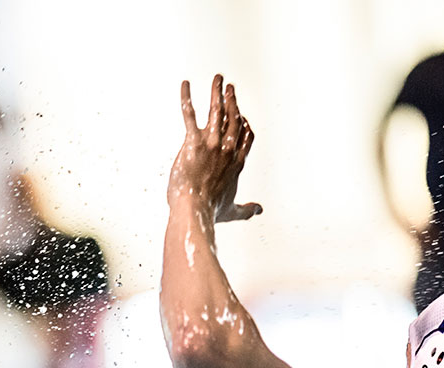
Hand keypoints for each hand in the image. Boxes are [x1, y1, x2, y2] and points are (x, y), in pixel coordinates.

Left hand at [169, 74, 261, 222]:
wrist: (194, 209)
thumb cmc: (211, 212)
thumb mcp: (232, 211)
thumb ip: (246, 209)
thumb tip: (258, 211)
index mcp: (236, 162)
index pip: (245, 136)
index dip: (244, 124)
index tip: (243, 116)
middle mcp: (227, 149)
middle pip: (234, 118)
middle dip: (233, 101)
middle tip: (231, 89)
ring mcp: (211, 143)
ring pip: (217, 111)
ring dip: (217, 92)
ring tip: (218, 79)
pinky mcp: (193, 142)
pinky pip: (190, 114)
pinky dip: (186, 98)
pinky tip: (185, 85)